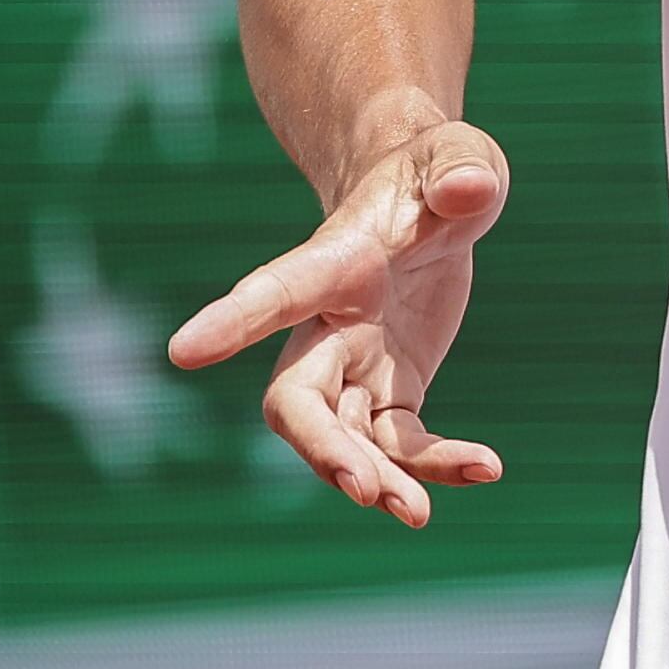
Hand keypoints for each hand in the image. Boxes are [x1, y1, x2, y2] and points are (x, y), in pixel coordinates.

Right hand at [168, 117, 512, 525]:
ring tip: (415, 512)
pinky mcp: (390, 387)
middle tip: (362, 488)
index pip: (277, 292)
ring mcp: (356, 362)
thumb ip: (461, 169)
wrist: (431, 196)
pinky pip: (400, 442)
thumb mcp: (459, 156)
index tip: (183, 351)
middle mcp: (330, 323)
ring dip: (374, 480)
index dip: (233, 320)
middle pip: (298, 397)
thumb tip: (471, 187)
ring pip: (345, 438)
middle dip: (321, 447)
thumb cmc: (433, 170)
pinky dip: (433, 465)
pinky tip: (485, 470)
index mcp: (334, 262)